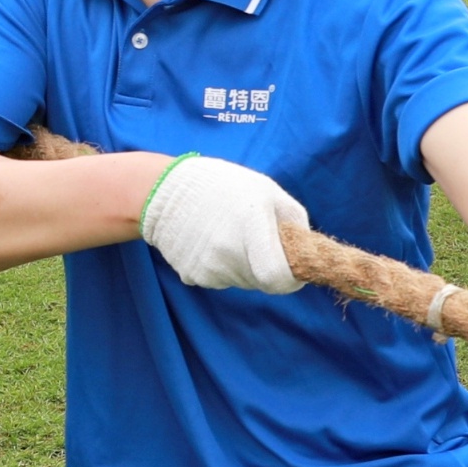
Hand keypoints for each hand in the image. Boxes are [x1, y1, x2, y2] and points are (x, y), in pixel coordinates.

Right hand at [138, 154, 309, 294]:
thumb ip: (293, 218)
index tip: (293, 267)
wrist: (163, 191)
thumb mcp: (266, 189)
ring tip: (228, 233)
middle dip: (267, 266)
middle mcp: (228, 254)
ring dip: (244, 265)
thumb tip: (305, 246)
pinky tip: (210, 241)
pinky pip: (219, 279)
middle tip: (256, 239)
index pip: (278, 279)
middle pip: (262, 281)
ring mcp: (208, 269)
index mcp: (251, 229)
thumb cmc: (222, 185)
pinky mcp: (192, 276)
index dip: (291, 277)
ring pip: (241, 281)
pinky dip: (221, 266)